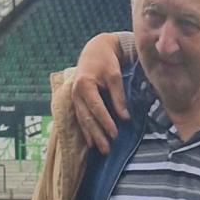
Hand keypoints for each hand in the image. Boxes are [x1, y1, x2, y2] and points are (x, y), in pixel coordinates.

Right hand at [70, 32, 129, 151]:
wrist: (94, 50)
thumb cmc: (106, 61)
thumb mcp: (115, 75)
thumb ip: (118, 97)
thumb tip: (124, 118)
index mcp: (84, 84)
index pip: (96, 108)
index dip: (105, 122)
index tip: (115, 134)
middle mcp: (76, 93)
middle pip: (87, 118)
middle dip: (97, 135)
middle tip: (107, 149)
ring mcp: (74, 97)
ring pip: (82, 120)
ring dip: (92, 136)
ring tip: (100, 149)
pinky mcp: (76, 101)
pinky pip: (80, 118)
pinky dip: (86, 130)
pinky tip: (91, 142)